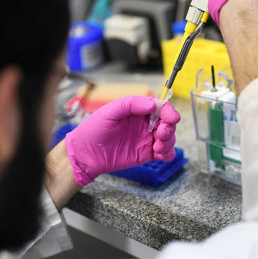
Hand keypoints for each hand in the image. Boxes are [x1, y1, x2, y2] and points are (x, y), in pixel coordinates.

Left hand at [64, 96, 180, 185]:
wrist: (86, 154)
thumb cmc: (94, 129)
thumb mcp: (110, 111)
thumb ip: (132, 104)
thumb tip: (153, 104)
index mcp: (138, 110)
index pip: (160, 107)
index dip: (169, 111)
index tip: (171, 118)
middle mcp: (145, 123)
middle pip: (168, 122)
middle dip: (169, 127)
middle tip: (161, 133)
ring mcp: (146, 139)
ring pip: (169, 138)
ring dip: (169, 141)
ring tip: (158, 146)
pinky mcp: (146, 154)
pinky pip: (165, 153)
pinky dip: (168, 153)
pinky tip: (160, 154)